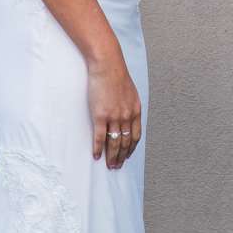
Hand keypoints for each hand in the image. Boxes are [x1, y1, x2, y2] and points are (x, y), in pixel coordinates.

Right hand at [88, 55, 142, 169]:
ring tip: (109, 165)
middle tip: (117, 166)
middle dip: (122, 156)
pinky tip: (96, 155)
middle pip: (125, 142)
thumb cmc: (116, 76)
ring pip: (114, 143)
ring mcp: (114, 117)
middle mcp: (127, 116)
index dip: (131, 148)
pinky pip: (100, 137)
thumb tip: (128, 115)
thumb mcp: (130, 92)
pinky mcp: (100, 115)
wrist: (107, 65)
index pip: (135, 136)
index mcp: (135, 111)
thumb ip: (130, 106)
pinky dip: (98, 148)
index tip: (127, 156)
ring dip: (112, 156)